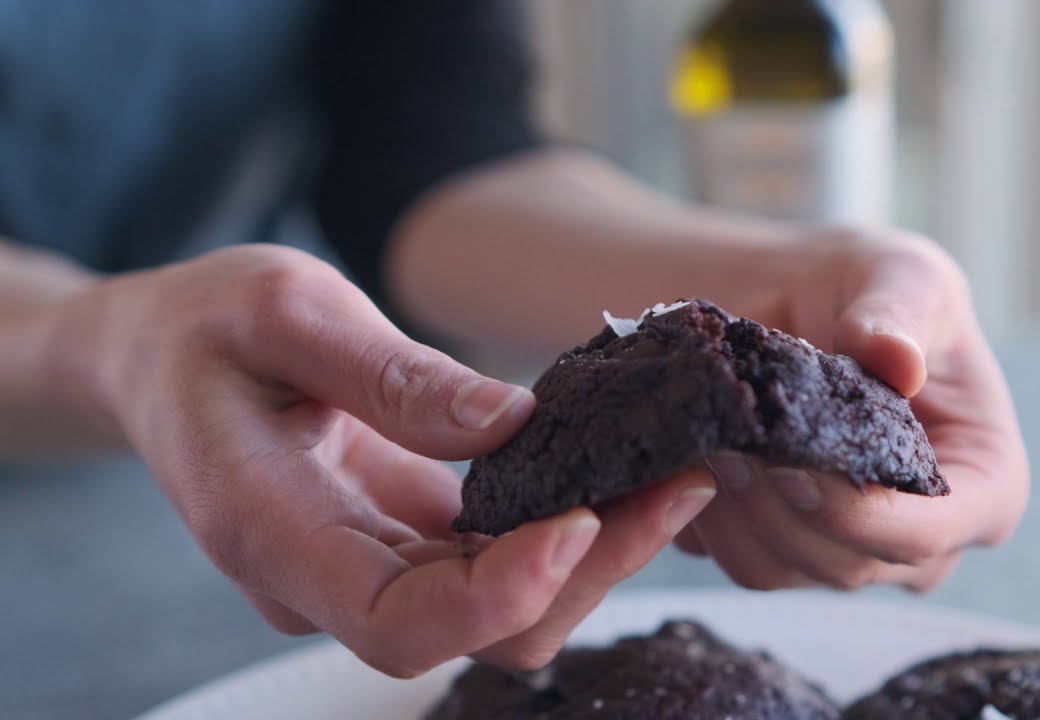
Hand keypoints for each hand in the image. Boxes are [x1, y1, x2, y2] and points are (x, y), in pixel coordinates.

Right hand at [52, 245, 714, 675]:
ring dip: (596, 557)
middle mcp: (322, 576)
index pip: (398, 620)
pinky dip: (566, 530)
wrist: (157, 359)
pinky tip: (618, 471)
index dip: (501, 591)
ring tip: (672, 475)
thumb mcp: (286, 309)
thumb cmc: (203, 326)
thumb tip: (514, 424)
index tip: (587, 517)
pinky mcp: (401, 543)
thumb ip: (390, 375)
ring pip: (501, 612)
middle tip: (678, 481)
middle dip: (589, 570)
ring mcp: (366, 568)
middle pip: (475, 629)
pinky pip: (495, 564)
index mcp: (270, 530)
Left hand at [675, 229, 1028, 591]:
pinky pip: (736, 558)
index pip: (928, 534)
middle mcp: (921, 537)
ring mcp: (850, 550)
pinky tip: (698, 456)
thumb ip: (899, 314)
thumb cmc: (874, 290)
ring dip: (736, 512)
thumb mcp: (901, 275)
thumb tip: (899, 363)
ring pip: (781, 570)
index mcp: (984, 486)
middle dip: (780, 506)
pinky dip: (708, 515)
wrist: (798, 295)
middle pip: (846, 563)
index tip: (793, 465)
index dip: (857, 514)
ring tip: (714, 438)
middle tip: (734, 438)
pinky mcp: (784, 550)